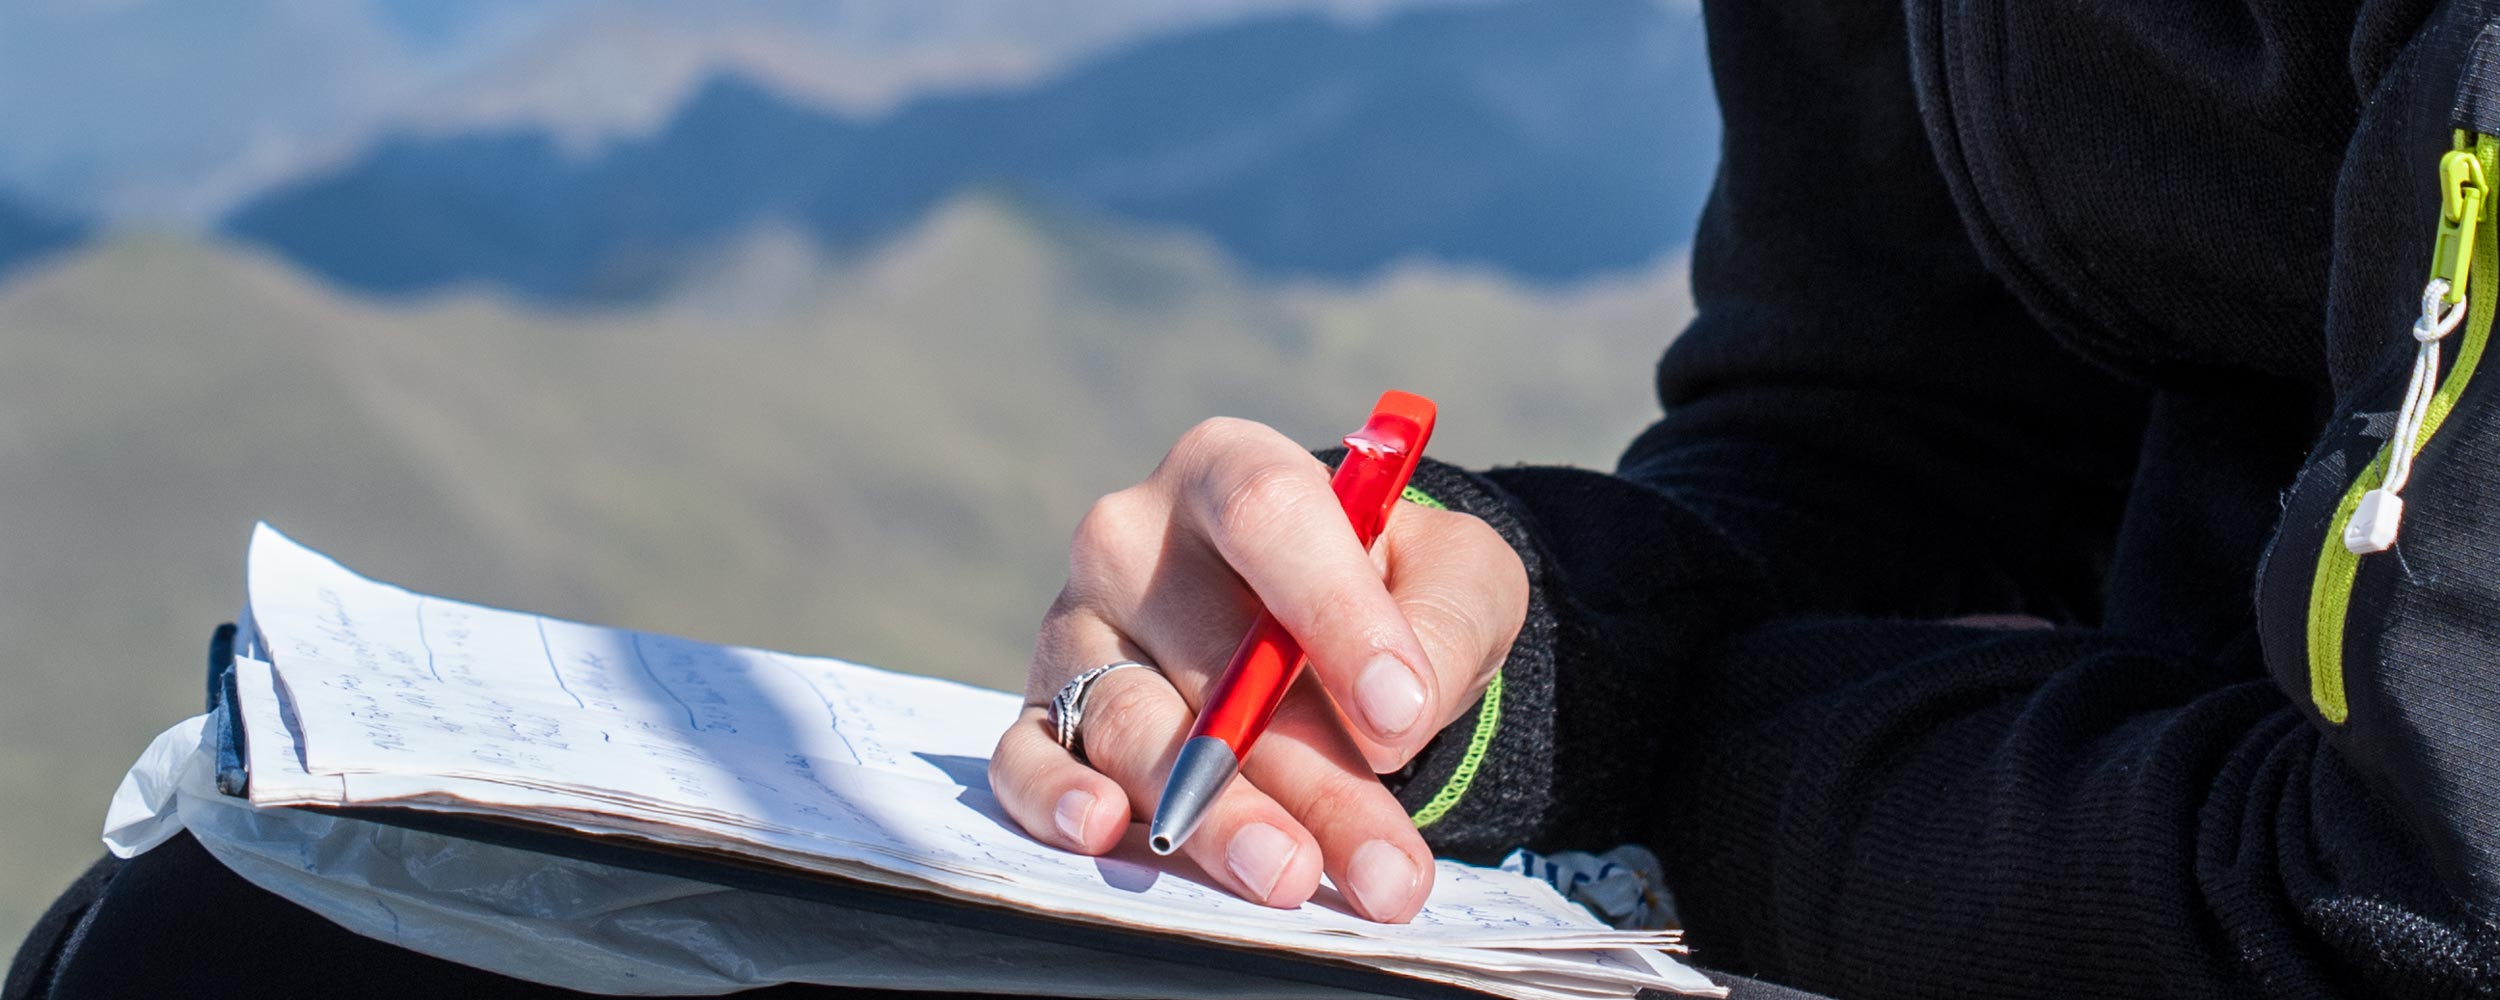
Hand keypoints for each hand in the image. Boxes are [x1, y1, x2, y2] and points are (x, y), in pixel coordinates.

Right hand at [989, 418, 1527, 921]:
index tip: (1402, 716)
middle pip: (1209, 658)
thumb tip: (1389, 721)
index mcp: (1229, 470)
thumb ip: (1445, 625)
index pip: (1268, 517)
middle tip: (1384, 869)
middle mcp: (1130, 539)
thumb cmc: (1392, 597)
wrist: (1327, 644)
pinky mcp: (1043, 714)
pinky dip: (1054, 799)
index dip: (1335, 613)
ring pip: (1130, 724)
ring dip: (1215, 817)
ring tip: (1289, 878)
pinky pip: (1024, 759)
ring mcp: (1076, 628)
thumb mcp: (1457, 581)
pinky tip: (1103, 831)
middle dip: (1310, 777)